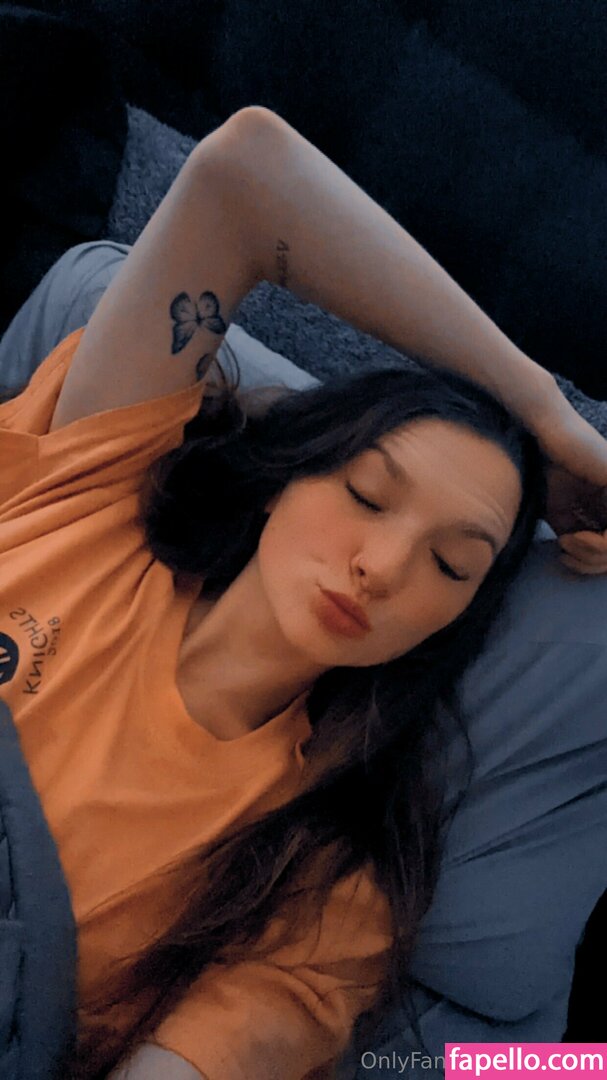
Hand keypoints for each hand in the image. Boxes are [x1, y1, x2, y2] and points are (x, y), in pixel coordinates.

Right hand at [530, 390, 606, 574]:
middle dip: (591, 564)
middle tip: (565, 553)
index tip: (565, 556)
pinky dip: (597, 544)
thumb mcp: (563, 514)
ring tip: (567, 543)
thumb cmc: (548, 469)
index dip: (592, 563)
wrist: (546, 436)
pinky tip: (575, 537)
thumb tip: (580, 565)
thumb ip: (577, 537)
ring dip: (592, 556)